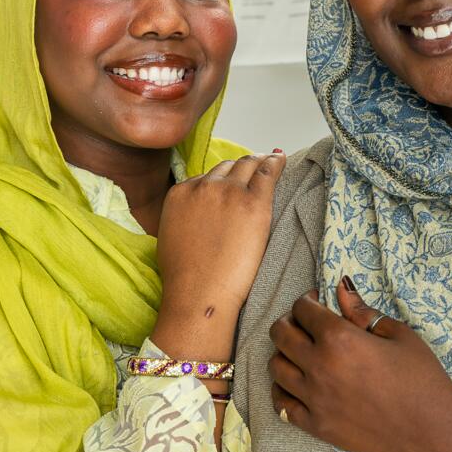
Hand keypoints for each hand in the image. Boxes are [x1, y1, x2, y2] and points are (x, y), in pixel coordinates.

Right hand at [153, 151, 286, 360]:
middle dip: (242, 168)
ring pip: (247, 165)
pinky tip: (281, 160)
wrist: (199, 291)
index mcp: (181, 192)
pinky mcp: (253, 202)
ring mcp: (229, 192)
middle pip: (228, 167)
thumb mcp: (171, 234)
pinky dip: (275, 163)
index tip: (233, 182)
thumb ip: (185, 214)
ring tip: (270, 162)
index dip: (222, 179)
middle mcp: (204, 186)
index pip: (207, 176)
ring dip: (258, 162)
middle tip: (255, 169)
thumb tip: (198, 214)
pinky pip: (268, 172)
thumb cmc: (184, 275)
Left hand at [269, 278, 451, 451]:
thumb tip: (340, 287)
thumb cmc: (422, 378)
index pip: (303, 309)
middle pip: (280, 334)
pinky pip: (281, 404)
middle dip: (289, 321)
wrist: (431, 432)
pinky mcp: (316, 426)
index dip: (307, 300)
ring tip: (300, 353)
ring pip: (275, 367)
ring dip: (283, 353)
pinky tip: (296, 383)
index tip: (316, 301)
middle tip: (304, 323)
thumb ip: (362, 311)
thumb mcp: (398, 335)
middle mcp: (319, 366)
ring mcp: (314, 399)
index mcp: (339, 338)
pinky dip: (282, 389)